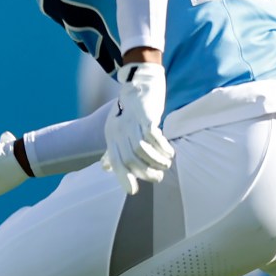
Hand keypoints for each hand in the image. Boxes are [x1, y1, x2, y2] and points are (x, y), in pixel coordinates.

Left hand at [101, 59, 173, 193]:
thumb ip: (112, 149)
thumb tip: (105, 168)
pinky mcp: (145, 115)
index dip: (123, 178)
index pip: (116, 161)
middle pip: (131, 159)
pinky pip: (153, 136)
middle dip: (146, 172)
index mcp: (111, 136)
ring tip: (166, 164)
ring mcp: (131, 123)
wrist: (138, 83)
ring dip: (157, 161)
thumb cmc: (128, 110)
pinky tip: (169, 151)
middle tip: (159, 176)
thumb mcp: (116, 129)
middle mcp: (119, 130)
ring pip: (142, 150)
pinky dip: (162, 147)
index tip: (133, 191)